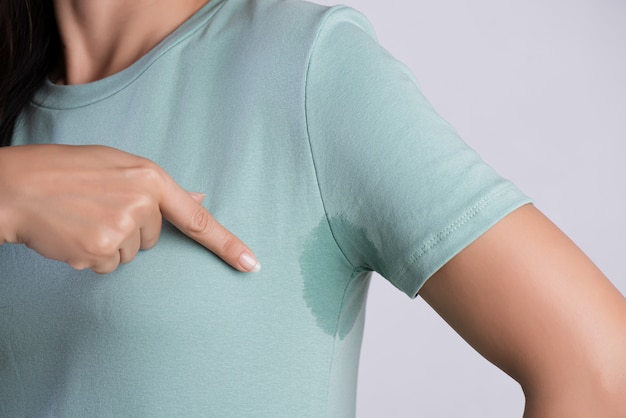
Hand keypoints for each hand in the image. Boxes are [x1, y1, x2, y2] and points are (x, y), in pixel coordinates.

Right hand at [0, 144, 260, 273]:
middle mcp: (142, 203)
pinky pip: (109, 265)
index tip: (251, 264)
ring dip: (110, 243)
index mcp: (149, 177)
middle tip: (98, 207)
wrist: (17, 186)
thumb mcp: (116, 164)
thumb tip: (198, 194)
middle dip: (131, 228)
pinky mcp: (100, 251)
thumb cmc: (65, 170)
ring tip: (83, 218)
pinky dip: (93, 256)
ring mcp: (121, 229)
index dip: (227, 244)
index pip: (197, 217)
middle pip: (154, 237)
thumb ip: (158, 185)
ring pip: (131, 254)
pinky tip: (74, 234)